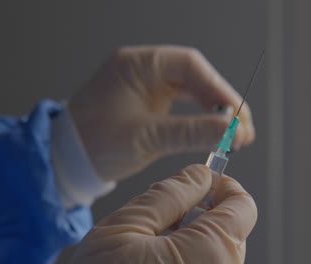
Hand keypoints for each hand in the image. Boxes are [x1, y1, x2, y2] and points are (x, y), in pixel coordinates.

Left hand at [68, 45, 254, 181]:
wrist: (67, 158)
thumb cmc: (93, 143)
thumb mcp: (145, 138)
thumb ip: (190, 132)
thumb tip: (231, 130)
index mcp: (137, 65)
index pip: (190, 66)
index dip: (218, 89)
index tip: (237, 115)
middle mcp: (145, 70)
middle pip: (196, 77)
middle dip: (222, 102)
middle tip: (243, 129)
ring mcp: (149, 85)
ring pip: (193, 90)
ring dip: (215, 111)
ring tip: (236, 134)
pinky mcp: (151, 102)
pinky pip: (184, 104)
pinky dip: (201, 117)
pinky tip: (215, 131)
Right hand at [71, 164, 256, 263]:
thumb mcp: (128, 226)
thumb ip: (170, 194)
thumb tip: (199, 175)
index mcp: (210, 251)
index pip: (243, 206)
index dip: (223, 186)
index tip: (203, 180)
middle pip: (233, 229)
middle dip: (205, 211)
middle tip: (169, 211)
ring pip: (220, 250)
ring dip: (195, 236)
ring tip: (158, 240)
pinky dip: (191, 256)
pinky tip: (161, 259)